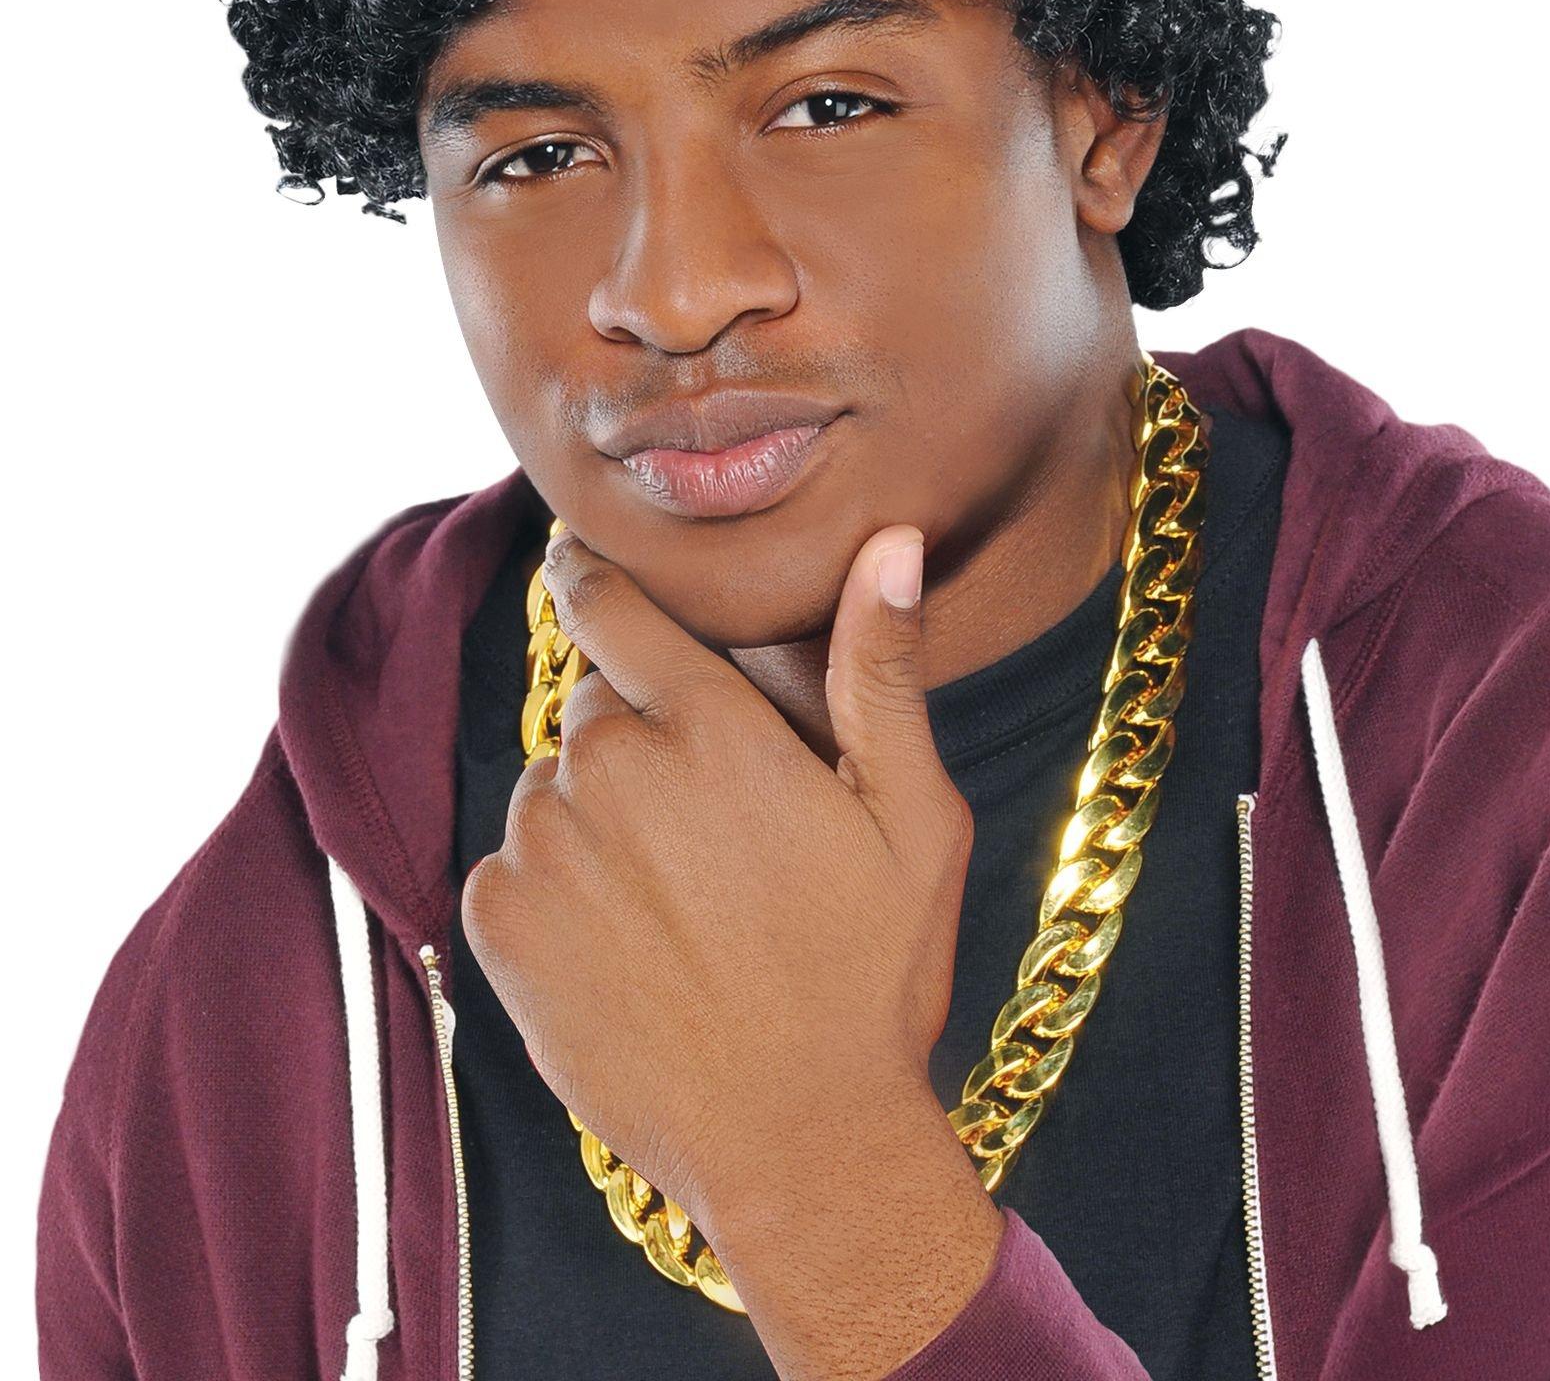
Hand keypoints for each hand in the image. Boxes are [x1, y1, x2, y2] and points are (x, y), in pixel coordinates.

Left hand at [460, 517, 979, 1249]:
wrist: (797, 1146)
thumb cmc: (872, 975)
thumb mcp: (913, 816)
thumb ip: (882, 668)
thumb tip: (889, 541)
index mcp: (714, 728)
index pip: (612, 606)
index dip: (591, 578)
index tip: (575, 565)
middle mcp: (613, 772)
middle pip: (594, 705)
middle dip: (640, 736)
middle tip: (714, 824)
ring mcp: (546, 851)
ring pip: (552, 785)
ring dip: (597, 815)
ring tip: (678, 899)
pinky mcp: (499, 928)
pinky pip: (510, 863)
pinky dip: (554, 886)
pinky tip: (628, 942)